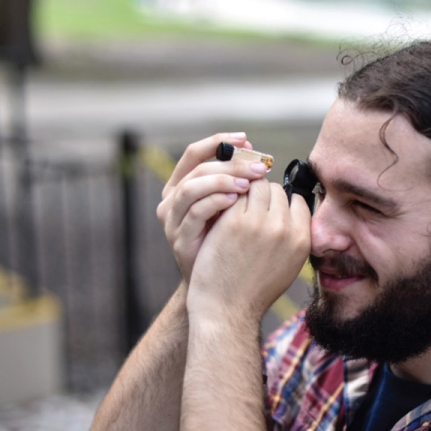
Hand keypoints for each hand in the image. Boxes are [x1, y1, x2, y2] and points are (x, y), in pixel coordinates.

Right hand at [156, 133, 267, 282]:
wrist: (219, 289)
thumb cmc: (228, 245)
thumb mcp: (231, 209)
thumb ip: (237, 186)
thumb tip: (259, 160)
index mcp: (181, 186)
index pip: (194, 154)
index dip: (219, 143)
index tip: (247, 141)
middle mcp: (171, 200)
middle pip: (198, 169)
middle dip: (231, 163)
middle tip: (258, 166)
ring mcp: (172, 220)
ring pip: (192, 188)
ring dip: (222, 180)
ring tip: (248, 184)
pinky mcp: (179, 239)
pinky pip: (195, 214)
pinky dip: (215, 203)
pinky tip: (235, 201)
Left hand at [186, 178, 311, 323]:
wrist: (227, 309)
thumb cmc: (254, 291)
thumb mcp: (289, 266)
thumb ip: (293, 237)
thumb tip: (291, 209)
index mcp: (302, 240)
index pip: (298, 201)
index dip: (281, 204)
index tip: (268, 213)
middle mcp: (284, 228)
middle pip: (277, 190)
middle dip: (262, 197)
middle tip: (248, 213)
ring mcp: (259, 223)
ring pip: (256, 186)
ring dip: (245, 193)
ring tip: (234, 212)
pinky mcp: (234, 221)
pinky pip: (234, 194)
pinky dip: (228, 200)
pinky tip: (222, 215)